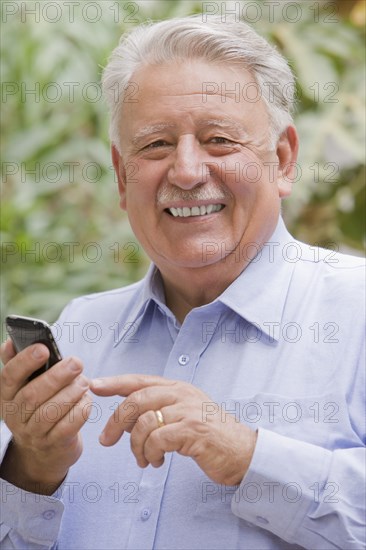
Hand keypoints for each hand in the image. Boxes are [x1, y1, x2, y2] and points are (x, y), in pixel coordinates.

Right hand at [0, 339, 91, 493]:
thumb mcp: (25, 387)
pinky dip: (79, 411)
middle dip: (56, 377)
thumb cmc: (38, 407)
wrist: (45, 450)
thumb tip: (11, 342)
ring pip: (49, 412)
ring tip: (84, 382)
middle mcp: (15, 416)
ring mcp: (32, 433)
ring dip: (70, 394)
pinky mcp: (53, 445)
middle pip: (32, 395)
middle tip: (76, 363)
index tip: (44, 348)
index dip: (25, 361)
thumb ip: (19, 364)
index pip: (9, 376)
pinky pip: (66, 428)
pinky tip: (87, 400)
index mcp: (7, 395)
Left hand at [91, 374, 256, 485]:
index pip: (140, 380)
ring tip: (144, 459)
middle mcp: (182, 394)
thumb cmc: (211, 436)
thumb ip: (161, 410)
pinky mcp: (193, 430)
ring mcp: (188, 411)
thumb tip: (128, 419)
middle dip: (116, 422)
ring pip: (144, 422)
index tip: (93, 385)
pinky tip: (157, 462)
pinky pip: (157, 440)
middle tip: (106, 441)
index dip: (114, 382)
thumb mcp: (185, 414)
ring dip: (136, 446)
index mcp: (178, 388)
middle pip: (136, 400)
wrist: (244, 452)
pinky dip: (150, 454)